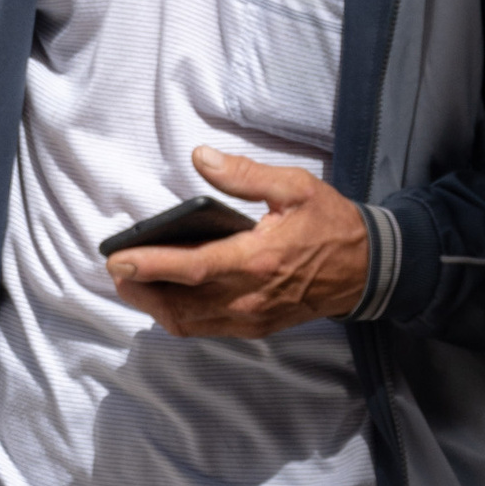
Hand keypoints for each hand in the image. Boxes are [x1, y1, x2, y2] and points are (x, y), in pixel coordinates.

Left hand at [107, 145, 370, 336]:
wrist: (368, 269)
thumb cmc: (330, 225)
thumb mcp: (295, 187)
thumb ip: (245, 175)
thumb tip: (201, 158)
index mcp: (258, 259)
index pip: (192, 268)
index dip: (151, 266)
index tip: (119, 261)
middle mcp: (251, 296)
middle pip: (180, 303)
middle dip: (141, 290)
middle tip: (116, 271)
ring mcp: (253, 317)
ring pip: (189, 322)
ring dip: (155, 306)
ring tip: (132, 283)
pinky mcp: (256, 327)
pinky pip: (207, 328)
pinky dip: (179, 315)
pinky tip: (166, 296)